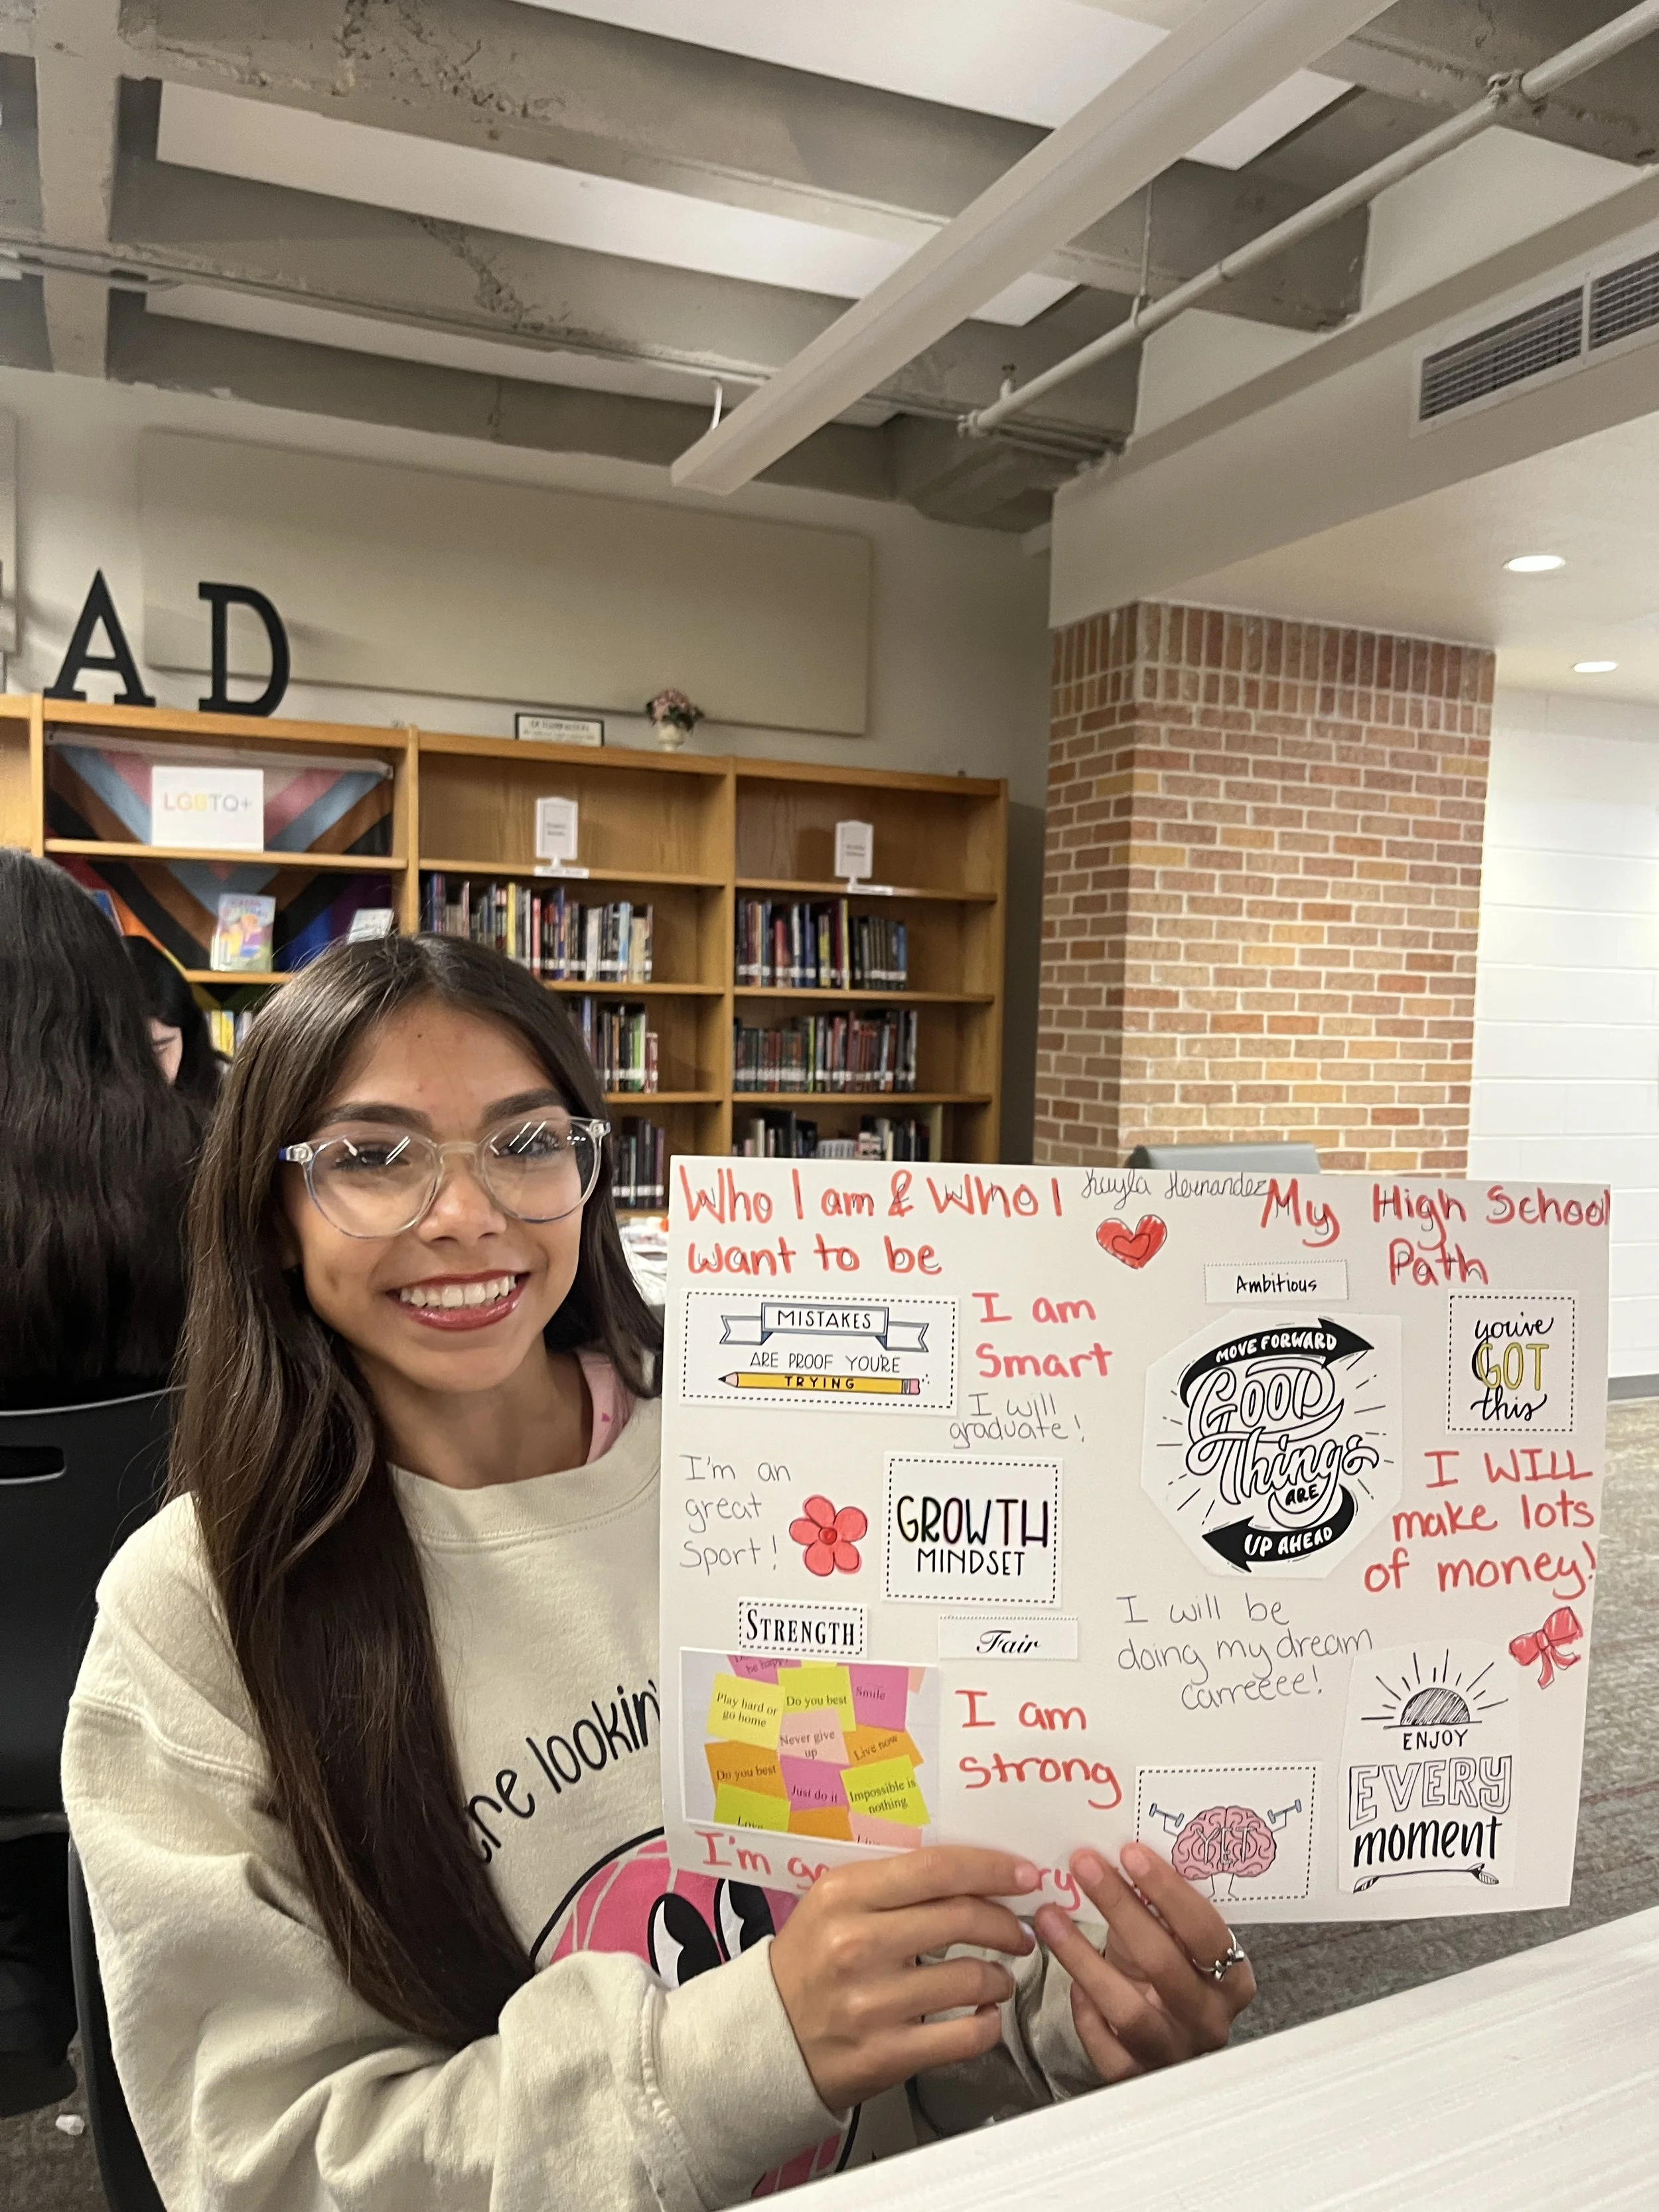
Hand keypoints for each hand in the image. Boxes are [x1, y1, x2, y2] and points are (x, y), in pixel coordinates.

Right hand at [768, 1847, 1040, 2111]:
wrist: (768, 2036)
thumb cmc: (810, 1962)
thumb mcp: (835, 1903)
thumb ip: (894, 1883)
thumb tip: (971, 1874)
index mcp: (843, 1895)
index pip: (936, 1869)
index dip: (991, 1869)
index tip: (1023, 1875)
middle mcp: (856, 1945)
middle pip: (961, 1919)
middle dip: (1005, 1923)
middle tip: (1018, 1931)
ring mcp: (871, 2003)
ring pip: (970, 1978)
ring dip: (999, 1976)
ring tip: (998, 1977)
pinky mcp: (885, 2054)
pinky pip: (964, 2037)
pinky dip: (988, 2024)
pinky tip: (984, 2016)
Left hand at [1033, 1843, 1255, 2082]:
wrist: (1162, 2035)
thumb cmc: (1166, 1973)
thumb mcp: (1172, 1939)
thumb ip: (1159, 1907)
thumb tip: (1121, 1850)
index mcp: (1231, 1979)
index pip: (1204, 1931)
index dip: (1168, 1891)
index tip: (1130, 1853)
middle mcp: (1208, 2019)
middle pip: (1163, 1963)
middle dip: (1119, 1907)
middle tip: (1084, 1866)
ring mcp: (1174, 2052)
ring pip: (1128, 2010)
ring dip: (1083, 1958)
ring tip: (1050, 1917)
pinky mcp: (1138, 2078)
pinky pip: (1107, 2050)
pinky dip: (1086, 2016)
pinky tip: (1071, 1987)